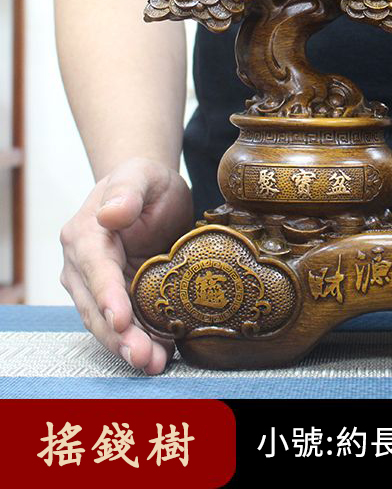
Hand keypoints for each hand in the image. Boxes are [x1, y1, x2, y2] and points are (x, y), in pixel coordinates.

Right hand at [59, 158, 193, 373]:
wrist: (149, 191)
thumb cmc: (145, 180)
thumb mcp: (141, 174)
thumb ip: (127, 190)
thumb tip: (110, 212)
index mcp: (86, 234)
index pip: (95, 270)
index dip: (107, 297)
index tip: (121, 319)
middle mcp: (83, 264)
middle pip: (97, 306)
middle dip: (119, 335)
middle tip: (143, 357)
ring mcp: (98, 284)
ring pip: (107, 322)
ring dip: (128, 346)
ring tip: (153, 364)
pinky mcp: (118, 295)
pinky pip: (124, 322)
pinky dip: (140, 340)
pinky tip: (160, 354)